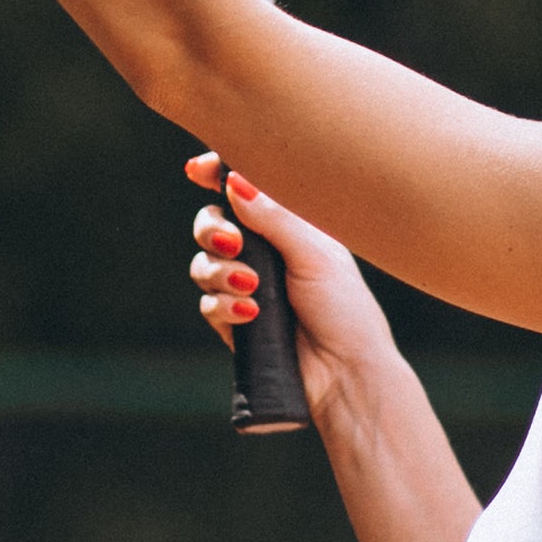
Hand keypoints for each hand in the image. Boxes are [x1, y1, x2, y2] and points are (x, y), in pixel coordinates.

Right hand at [186, 153, 399, 422]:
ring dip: (220, 272)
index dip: (217, 173)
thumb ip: (274, 217)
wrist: (345, 373)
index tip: (197, 169)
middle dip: (212, 229)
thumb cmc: (345, 307)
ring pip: (203, 264)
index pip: (245, 190)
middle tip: (233, 242)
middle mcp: (264, 250)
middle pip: (212, 223)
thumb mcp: (314, 254)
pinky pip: (208, 304)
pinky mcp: (233, 321)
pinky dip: (224, 306)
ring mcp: (246, 285)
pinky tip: (251, 315)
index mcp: (289, 224)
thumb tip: (235, 180)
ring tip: (251, 287)